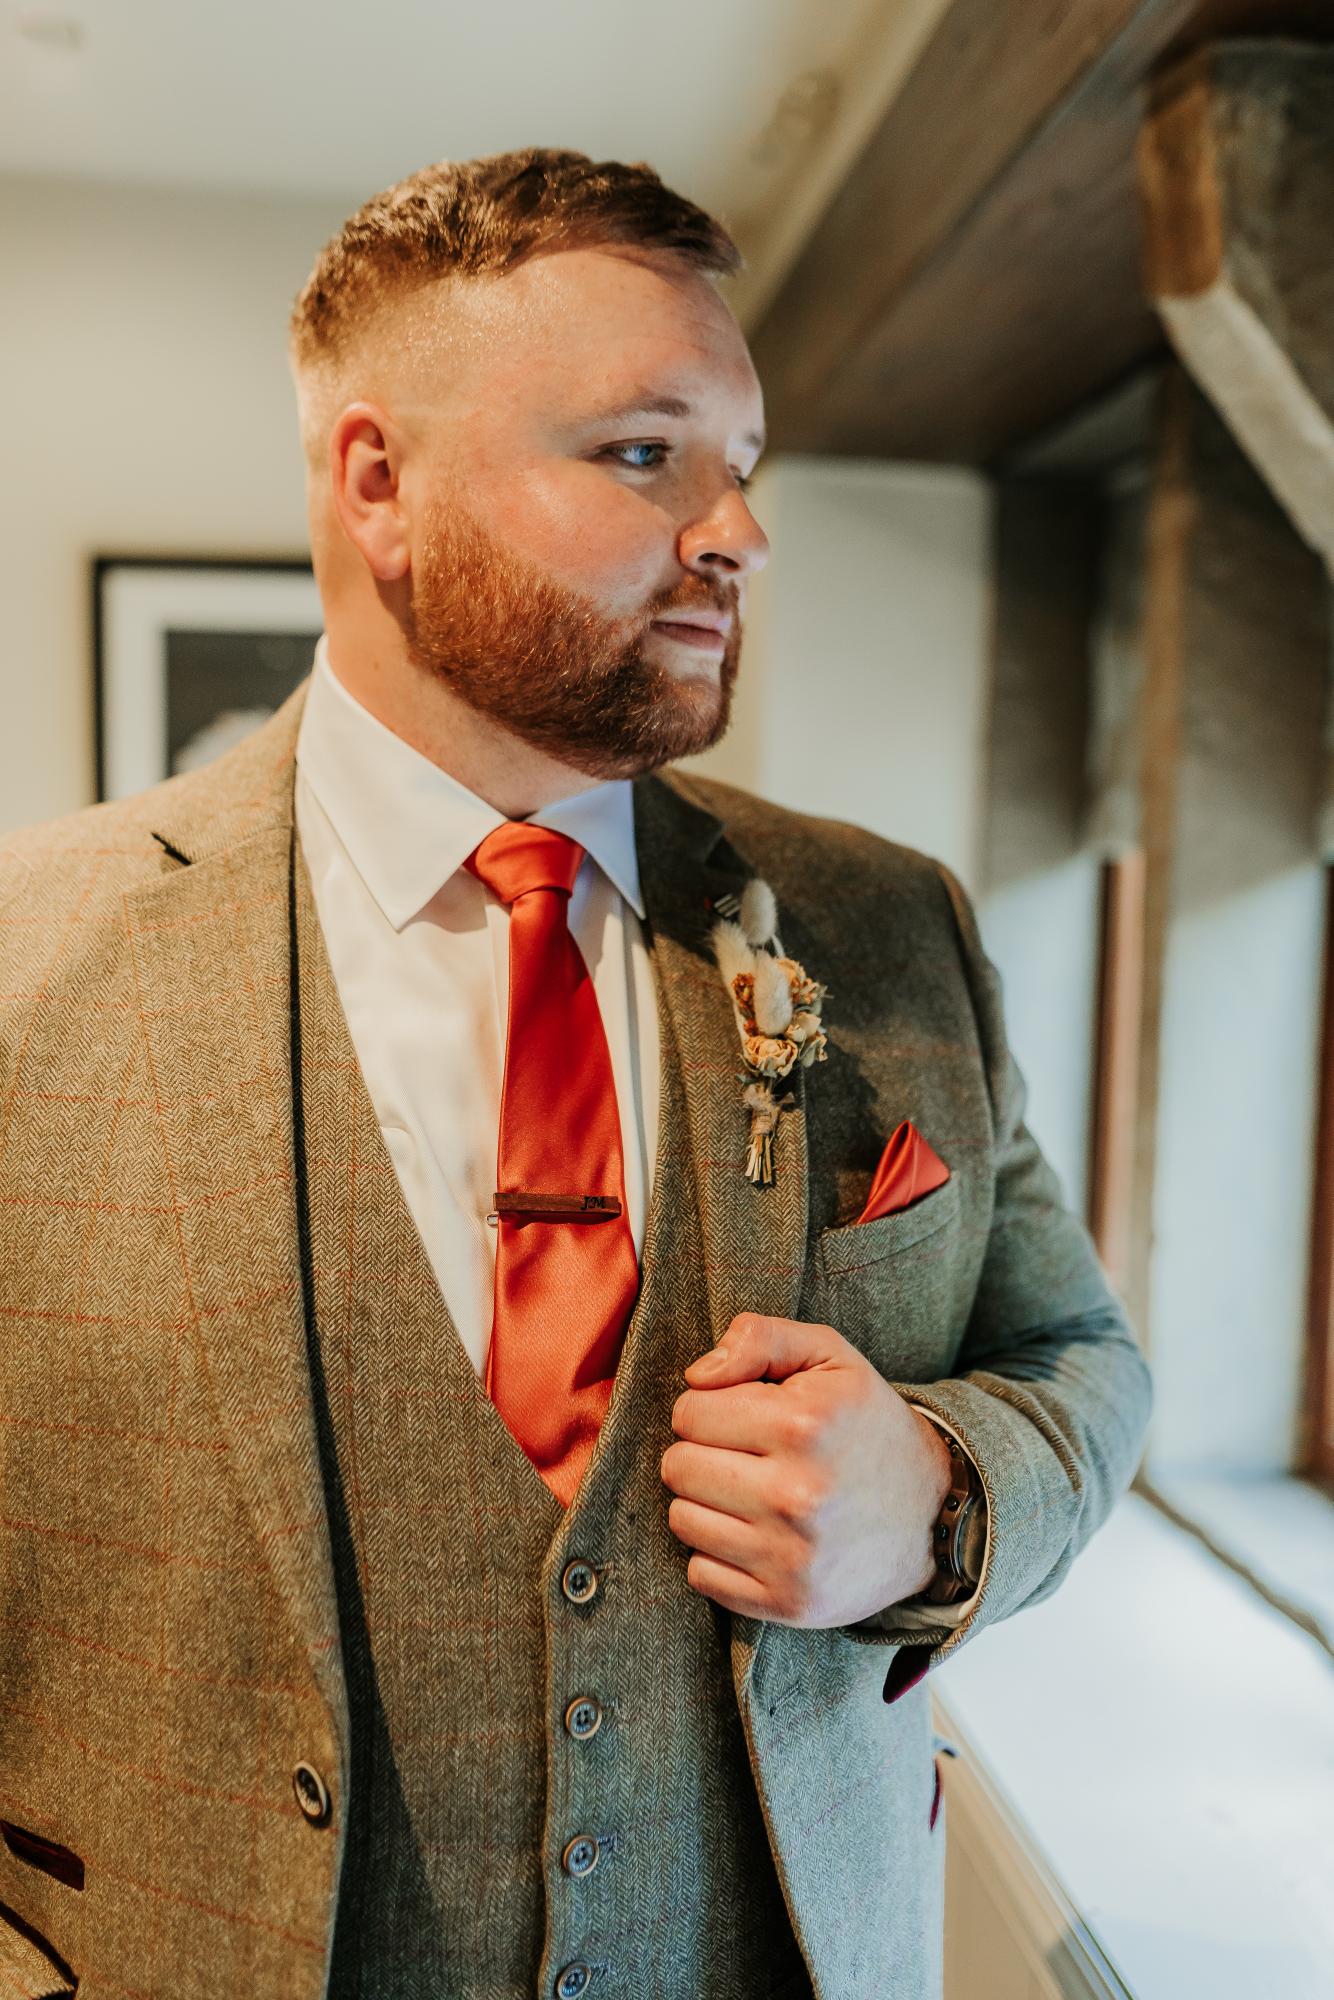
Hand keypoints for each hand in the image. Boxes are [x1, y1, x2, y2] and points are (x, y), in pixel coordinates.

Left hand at [660, 1312, 954, 1625]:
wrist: (932, 1514)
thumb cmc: (866, 1424)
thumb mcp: (829, 1357)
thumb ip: (759, 1337)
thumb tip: (697, 1376)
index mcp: (803, 1425)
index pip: (690, 1411)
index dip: (711, 1406)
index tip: (743, 1415)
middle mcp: (796, 1495)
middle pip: (678, 1466)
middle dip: (702, 1452)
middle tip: (743, 1454)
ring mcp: (791, 1557)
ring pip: (682, 1519)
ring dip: (707, 1502)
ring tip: (751, 1492)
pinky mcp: (787, 1603)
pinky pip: (700, 1573)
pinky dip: (718, 1553)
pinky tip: (756, 1535)